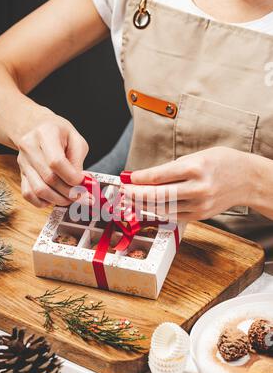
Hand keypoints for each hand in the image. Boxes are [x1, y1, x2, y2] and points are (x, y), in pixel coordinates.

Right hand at [17, 116, 88, 207]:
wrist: (37, 128)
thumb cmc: (59, 133)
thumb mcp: (76, 140)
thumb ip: (78, 161)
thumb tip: (81, 183)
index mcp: (45, 133)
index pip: (56, 162)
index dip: (72, 177)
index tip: (84, 182)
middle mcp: (29, 147)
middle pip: (49, 178)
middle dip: (69, 192)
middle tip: (84, 196)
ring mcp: (23, 162)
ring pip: (39, 190)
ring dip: (59, 199)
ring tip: (72, 198)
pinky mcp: (21, 174)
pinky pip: (28, 194)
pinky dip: (43, 202)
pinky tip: (55, 198)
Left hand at [121, 147, 253, 221]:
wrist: (248, 180)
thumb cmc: (222, 163)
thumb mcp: (197, 156)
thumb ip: (172, 168)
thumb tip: (145, 177)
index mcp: (196, 168)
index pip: (159, 176)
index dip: (139, 179)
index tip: (127, 178)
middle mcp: (198, 188)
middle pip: (158, 196)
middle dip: (136, 194)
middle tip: (124, 191)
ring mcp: (199, 205)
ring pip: (162, 208)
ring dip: (143, 205)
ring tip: (131, 199)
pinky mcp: (200, 216)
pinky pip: (173, 215)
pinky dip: (157, 211)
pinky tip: (147, 206)